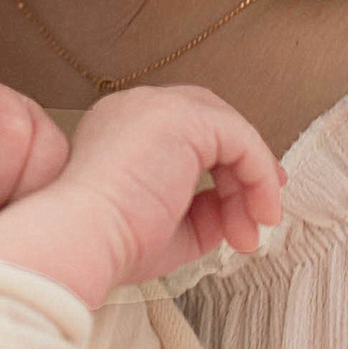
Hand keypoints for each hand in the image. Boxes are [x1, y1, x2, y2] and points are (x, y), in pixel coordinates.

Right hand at [61, 84, 283, 289]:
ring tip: (254, 228)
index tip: (241, 209)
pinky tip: (258, 210)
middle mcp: (135, 109)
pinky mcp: (182, 116)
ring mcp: (157, 107)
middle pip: (210, 124)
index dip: (220, 168)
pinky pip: (239, 138)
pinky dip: (258, 175)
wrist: (83, 239)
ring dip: (252, 181)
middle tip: (264, 207)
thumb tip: (229, 211)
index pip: (183, 136)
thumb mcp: (166, 229)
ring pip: (228, 130)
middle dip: (244, 165)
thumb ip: (200, 213)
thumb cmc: (109, 242)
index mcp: (119, 129)